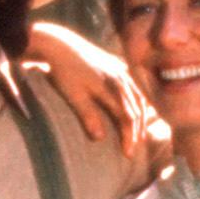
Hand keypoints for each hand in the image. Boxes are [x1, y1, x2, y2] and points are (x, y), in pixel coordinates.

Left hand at [29, 21, 156, 154]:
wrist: (59, 45)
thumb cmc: (64, 72)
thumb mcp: (74, 95)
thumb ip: (88, 116)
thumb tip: (100, 139)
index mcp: (112, 87)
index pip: (127, 117)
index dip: (129, 136)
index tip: (127, 153)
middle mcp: (121, 78)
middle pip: (137, 109)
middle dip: (137, 130)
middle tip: (134, 147)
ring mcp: (120, 70)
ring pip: (138, 97)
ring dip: (141, 116)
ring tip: (138, 132)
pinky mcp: (116, 65)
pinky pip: (134, 87)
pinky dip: (138, 101)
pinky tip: (137, 108)